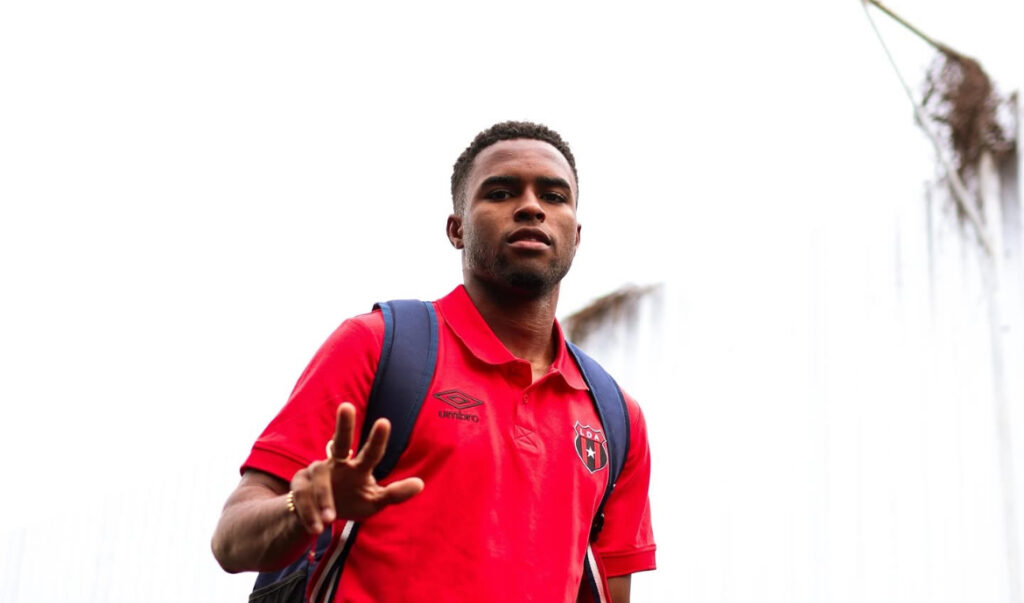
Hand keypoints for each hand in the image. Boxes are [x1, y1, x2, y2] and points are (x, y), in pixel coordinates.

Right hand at [288, 402, 424, 533]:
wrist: (318, 516)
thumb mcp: (374, 501)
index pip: (371, 452)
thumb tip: (421, 484)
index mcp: (359, 467)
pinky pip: (302, 495)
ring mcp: (316, 471)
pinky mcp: (299, 484)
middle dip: (344, 424)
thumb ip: (395, 493)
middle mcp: (338, 462)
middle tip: (347, 406)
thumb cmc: (352, 501)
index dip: (378, 439)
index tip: (384, 422)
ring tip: (330, 520)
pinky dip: (309, 511)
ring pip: (320, 476)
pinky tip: (317, 527)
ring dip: (324, 497)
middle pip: (341, 441)